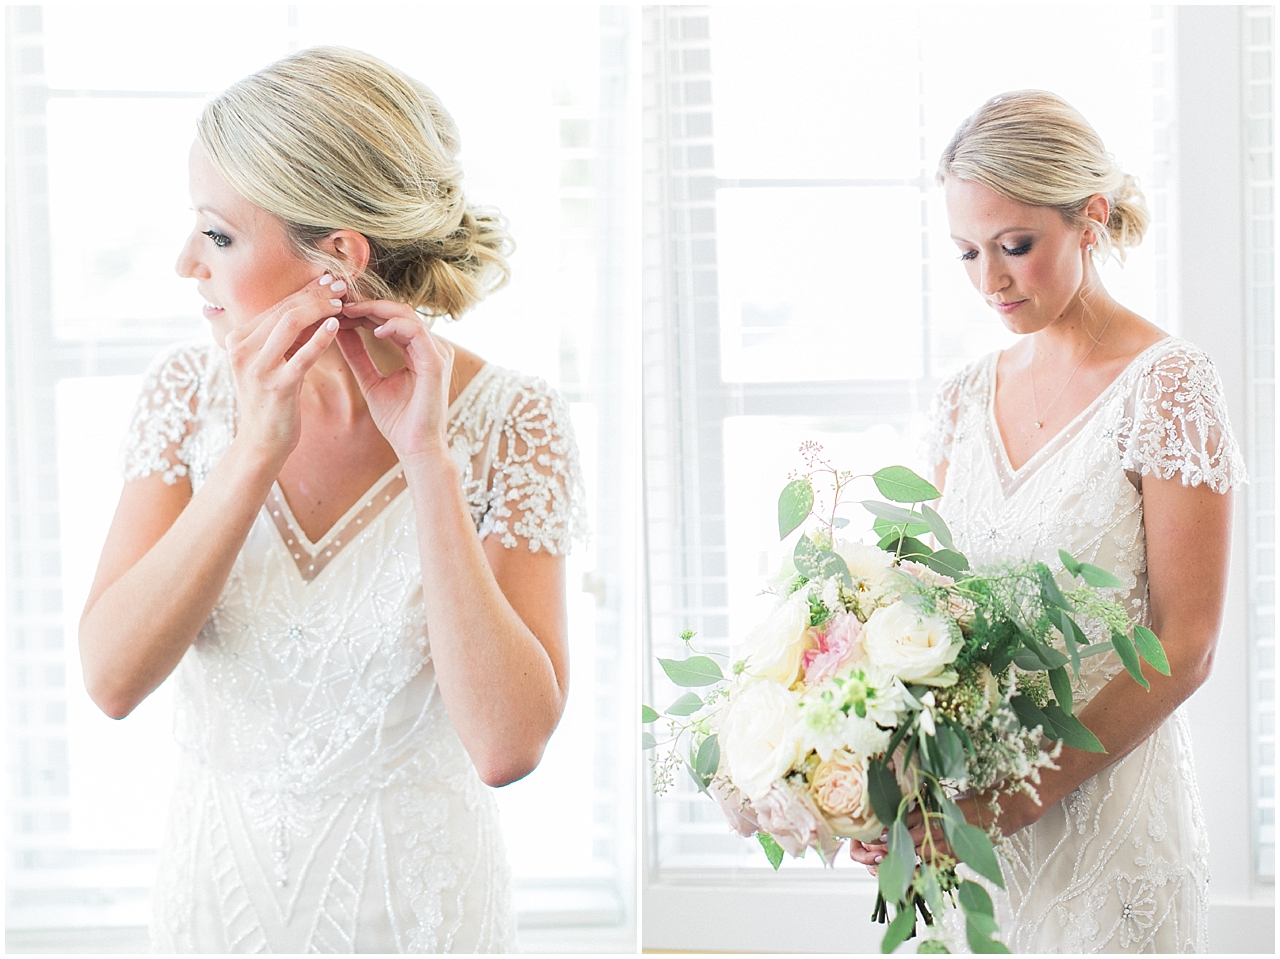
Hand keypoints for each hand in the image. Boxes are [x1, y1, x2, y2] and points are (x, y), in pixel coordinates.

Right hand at [224, 275, 344, 459]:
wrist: (261, 442)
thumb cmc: (269, 400)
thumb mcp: (269, 362)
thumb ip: (282, 337)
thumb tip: (309, 306)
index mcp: (237, 339)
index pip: (275, 306)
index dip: (304, 290)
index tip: (327, 279)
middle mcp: (241, 349)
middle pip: (283, 310)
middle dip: (314, 294)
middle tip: (340, 284)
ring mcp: (257, 368)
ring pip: (290, 323)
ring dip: (319, 309)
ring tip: (341, 302)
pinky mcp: (277, 387)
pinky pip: (302, 356)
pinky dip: (320, 338)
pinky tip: (336, 325)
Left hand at [335, 300, 453, 460]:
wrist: (415, 447)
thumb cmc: (398, 420)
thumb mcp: (370, 381)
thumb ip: (358, 356)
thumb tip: (339, 331)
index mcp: (418, 350)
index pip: (392, 319)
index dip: (365, 311)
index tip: (338, 309)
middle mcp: (431, 347)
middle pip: (399, 311)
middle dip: (368, 305)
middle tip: (340, 303)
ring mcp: (436, 353)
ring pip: (407, 316)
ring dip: (377, 310)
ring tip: (351, 312)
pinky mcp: (436, 362)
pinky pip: (416, 333)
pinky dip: (394, 326)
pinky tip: (373, 330)